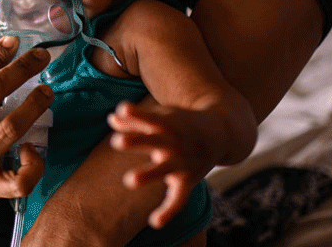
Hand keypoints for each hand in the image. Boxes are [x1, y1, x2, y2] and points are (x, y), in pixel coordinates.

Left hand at [108, 100, 215, 228]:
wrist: (219, 133)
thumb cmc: (181, 124)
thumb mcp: (161, 117)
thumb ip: (135, 119)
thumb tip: (111, 118)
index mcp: (165, 124)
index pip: (149, 117)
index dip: (136, 114)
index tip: (122, 109)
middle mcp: (174, 143)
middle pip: (153, 141)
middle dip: (136, 141)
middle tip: (116, 141)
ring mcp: (181, 162)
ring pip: (164, 169)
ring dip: (148, 174)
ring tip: (129, 180)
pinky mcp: (187, 180)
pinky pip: (178, 199)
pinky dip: (168, 211)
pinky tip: (154, 222)